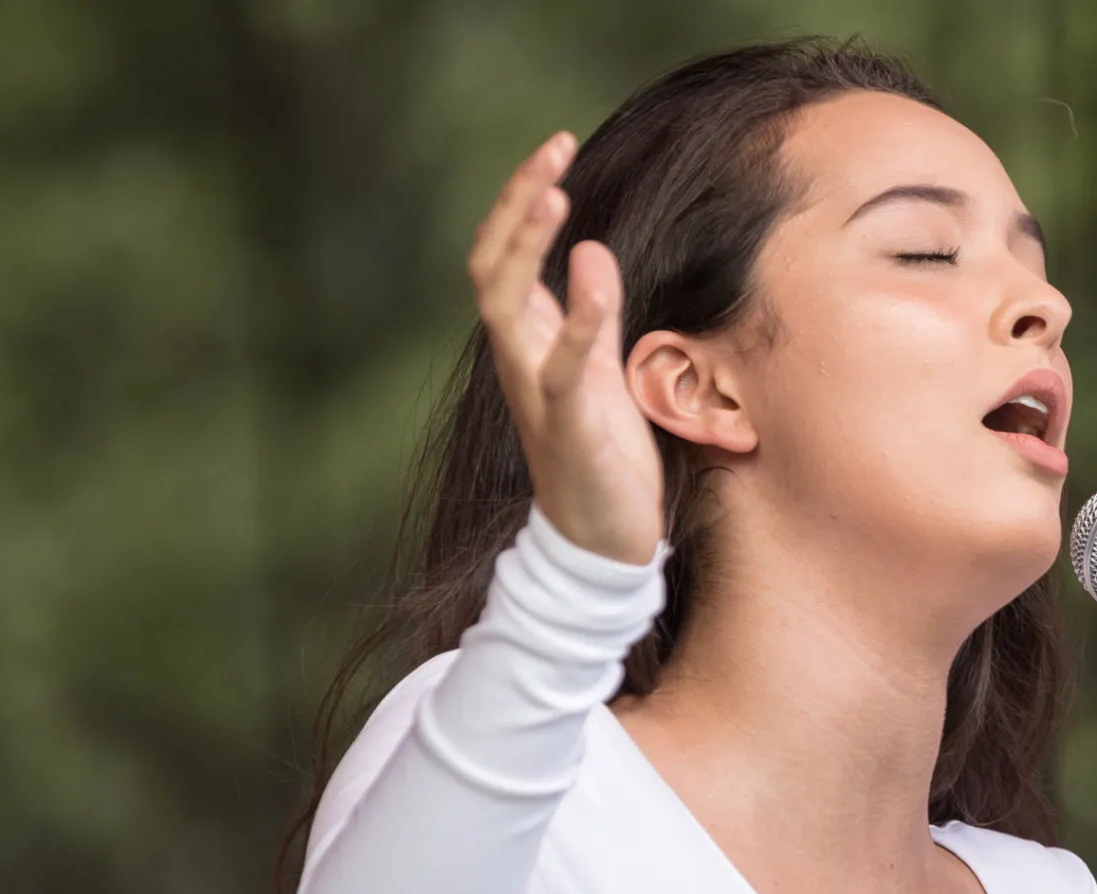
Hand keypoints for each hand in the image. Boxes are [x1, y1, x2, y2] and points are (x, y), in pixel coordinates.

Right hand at [468, 133, 664, 564]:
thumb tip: (592, 249)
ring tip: (555, 196)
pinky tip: (593, 276)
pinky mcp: (566, 425)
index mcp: (525, 340)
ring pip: (504, 304)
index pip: (506, 254)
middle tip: (553, 151)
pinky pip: (559, 366)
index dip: (522, 198)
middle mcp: (517, 357)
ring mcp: (533, 390)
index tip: (556, 148)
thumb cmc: (603, 454)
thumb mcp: (601, 370)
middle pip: (491, 262)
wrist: (604, 541)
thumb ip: (593, 314)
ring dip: (526, 247)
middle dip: (516, 202)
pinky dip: (576, 321)